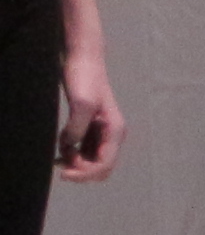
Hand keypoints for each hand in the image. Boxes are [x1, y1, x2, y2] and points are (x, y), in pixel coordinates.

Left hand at [54, 47, 121, 179]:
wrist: (83, 60)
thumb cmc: (85, 78)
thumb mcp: (81, 103)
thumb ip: (76, 128)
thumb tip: (68, 147)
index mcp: (115, 131)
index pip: (104, 164)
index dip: (85, 174)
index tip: (63, 173)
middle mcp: (112, 135)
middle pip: (101, 168)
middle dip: (82, 171)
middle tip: (62, 162)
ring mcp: (102, 132)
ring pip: (92, 161)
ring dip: (76, 164)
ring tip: (58, 155)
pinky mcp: (90, 128)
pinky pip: (84, 151)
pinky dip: (72, 155)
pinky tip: (61, 150)